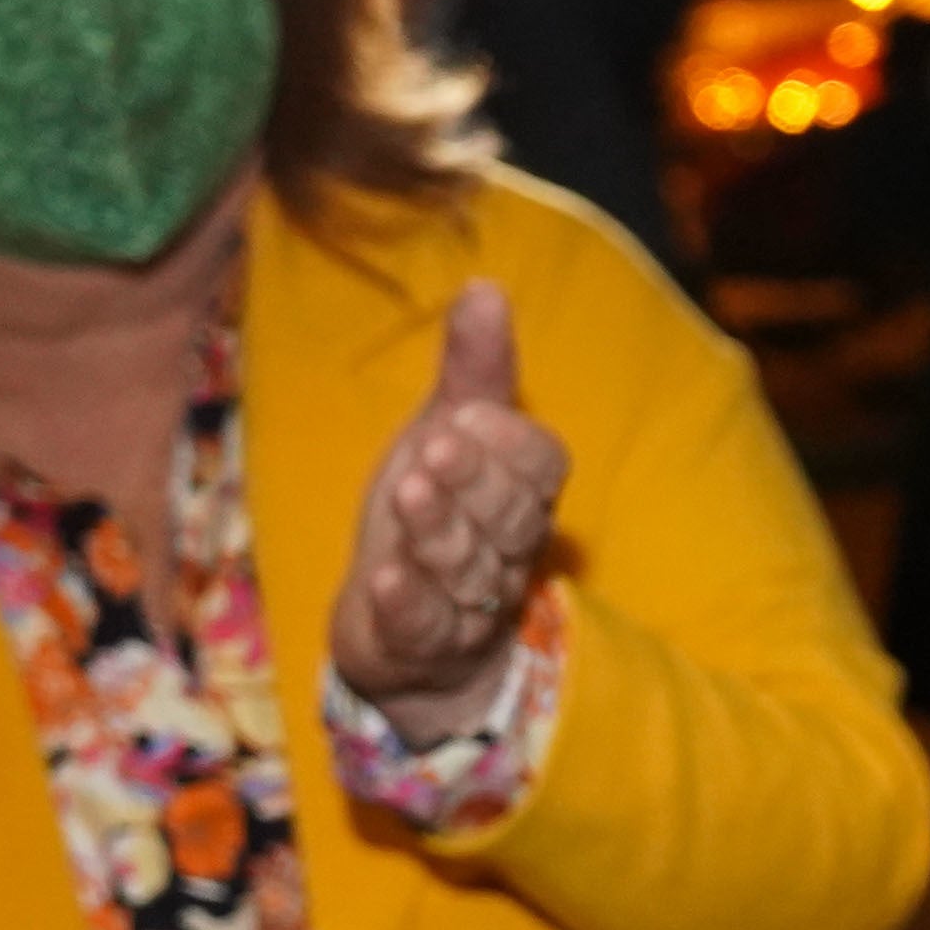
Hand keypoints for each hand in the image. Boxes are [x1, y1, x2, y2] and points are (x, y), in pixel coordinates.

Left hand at [330, 283, 569, 742]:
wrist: (406, 633)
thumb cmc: (432, 515)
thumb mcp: (446, 434)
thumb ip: (472, 370)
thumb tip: (484, 285)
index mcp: (521, 493)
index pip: (541, 469)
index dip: (509, 446)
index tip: (466, 416)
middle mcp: (506, 548)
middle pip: (507, 516)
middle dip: (471, 482)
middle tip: (433, 448)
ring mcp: (468, 601)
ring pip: (467, 567)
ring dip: (438, 530)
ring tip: (409, 493)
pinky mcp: (424, 644)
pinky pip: (427, 626)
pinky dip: (410, 601)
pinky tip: (389, 577)